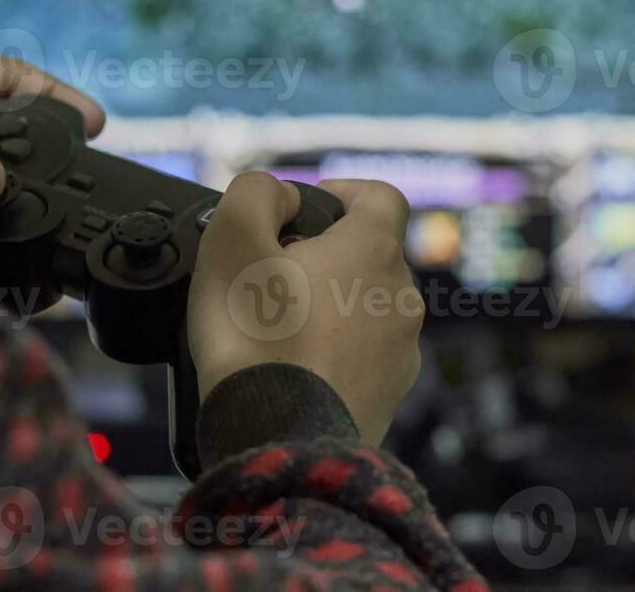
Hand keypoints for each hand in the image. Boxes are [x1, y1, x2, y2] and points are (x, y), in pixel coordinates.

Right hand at [187, 173, 422, 444]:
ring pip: (365, 308)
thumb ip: (258, 193)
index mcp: (374, 250)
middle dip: (324, 256)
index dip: (340, 191)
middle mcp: (402, 296)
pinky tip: (292, 369)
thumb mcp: (232, 238)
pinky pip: (362, 357)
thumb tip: (282, 196)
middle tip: (270, 276)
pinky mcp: (388, 396)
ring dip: (329, 307)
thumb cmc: (254, 337)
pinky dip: (332, 354)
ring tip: (276, 328)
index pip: (379, 195)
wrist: (278, 443)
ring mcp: (401, 351)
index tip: (300, 211)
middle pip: (368, 255)